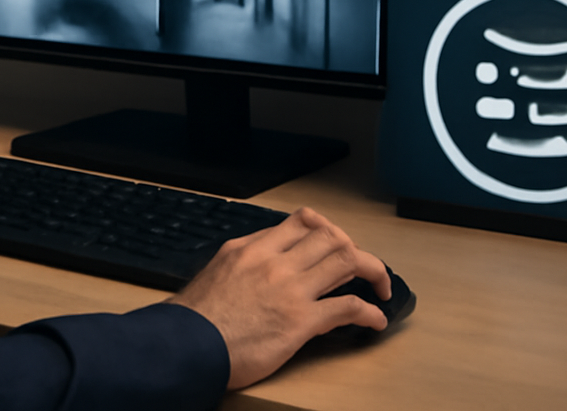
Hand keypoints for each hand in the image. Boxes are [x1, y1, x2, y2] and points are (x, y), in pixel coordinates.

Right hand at [165, 206, 390, 389]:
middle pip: (330, 236)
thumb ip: (245, 260)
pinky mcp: (300, 322)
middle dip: (354, 249)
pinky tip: (376, 320)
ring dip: (372, 272)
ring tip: (380, 288)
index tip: (333, 245)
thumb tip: (262, 261)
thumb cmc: (196, 316)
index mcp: (252, 247)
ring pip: (346, 261)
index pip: (301, 222)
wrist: (186, 344)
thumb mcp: (218, 270)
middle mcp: (274, 261)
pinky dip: (369, 312)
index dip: (327, 231)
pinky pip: (347, 307)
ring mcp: (290, 289)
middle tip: (361, 268)